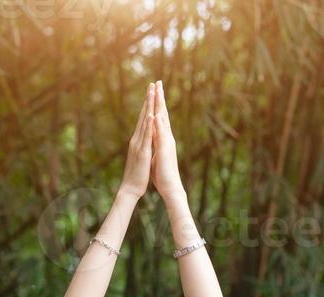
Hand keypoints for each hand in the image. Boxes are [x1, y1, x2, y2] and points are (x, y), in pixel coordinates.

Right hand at [119, 83, 154, 199]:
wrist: (130, 188)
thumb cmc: (137, 174)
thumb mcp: (140, 156)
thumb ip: (142, 146)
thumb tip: (144, 139)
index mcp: (138, 140)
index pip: (144, 119)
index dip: (148, 105)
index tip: (152, 92)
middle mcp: (136, 139)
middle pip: (143, 115)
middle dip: (148, 99)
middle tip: (152, 84)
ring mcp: (138, 144)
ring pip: (144, 122)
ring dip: (148, 106)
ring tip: (152, 92)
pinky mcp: (142, 152)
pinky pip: (146, 136)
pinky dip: (148, 124)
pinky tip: (150, 114)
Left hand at [150, 80, 184, 199]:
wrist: (170, 186)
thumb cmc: (162, 173)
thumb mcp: (156, 154)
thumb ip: (155, 144)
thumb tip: (153, 137)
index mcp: (163, 138)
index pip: (159, 117)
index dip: (157, 104)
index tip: (154, 91)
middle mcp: (166, 137)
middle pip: (163, 114)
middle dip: (160, 98)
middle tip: (158, 82)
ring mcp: (167, 142)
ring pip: (163, 120)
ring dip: (160, 106)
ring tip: (158, 92)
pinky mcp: (165, 150)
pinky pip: (161, 134)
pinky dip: (159, 124)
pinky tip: (156, 114)